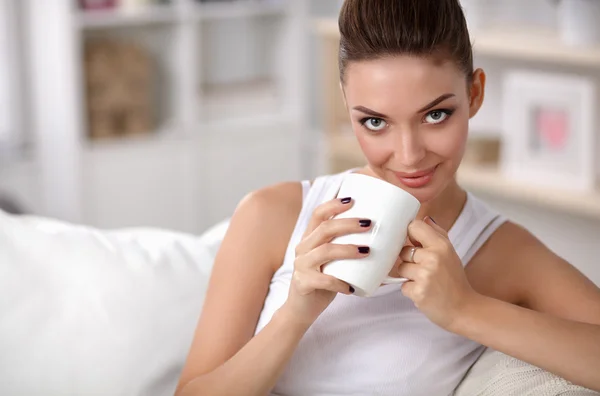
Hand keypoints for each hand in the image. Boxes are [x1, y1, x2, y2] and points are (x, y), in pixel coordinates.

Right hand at [282, 196, 371, 325]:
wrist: (301, 309)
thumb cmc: (323, 282)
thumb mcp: (332, 262)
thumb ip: (348, 251)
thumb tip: (388, 245)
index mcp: (310, 239)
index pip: (318, 214)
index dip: (334, 205)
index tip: (352, 200)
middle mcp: (303, 248)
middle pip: (325, 228)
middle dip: (348, 223)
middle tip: (369, 224)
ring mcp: (301, 266)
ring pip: (325, 250)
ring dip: (347, 249)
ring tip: (367, 251)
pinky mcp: (303, 283)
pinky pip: (323, 280)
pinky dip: (339, 283)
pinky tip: (352, 288)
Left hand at [397, 216, 477, 329]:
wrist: (465, 309)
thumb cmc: (455, 280)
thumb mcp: (450, 253)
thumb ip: (437, 234)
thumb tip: (424, 219)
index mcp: (441, 246)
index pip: (414, 227)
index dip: (410, 234)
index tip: (414, 242)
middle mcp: (433, 258)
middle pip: (403, 250)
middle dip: (410, 260)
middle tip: (425, 269)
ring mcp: (424, 276)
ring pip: (400, 268)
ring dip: (408, 276)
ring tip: (424, 281)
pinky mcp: (418, 292)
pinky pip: (402, 286)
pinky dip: (410, 290)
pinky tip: (424, 292)